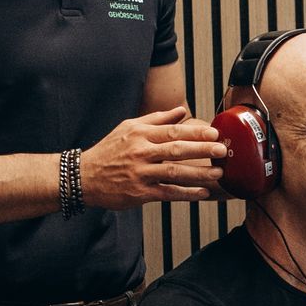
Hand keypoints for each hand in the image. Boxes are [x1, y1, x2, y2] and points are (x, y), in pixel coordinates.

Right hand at [81, 106, 227, 205]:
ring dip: (198, 173)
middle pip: (176, 150)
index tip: (214, 133)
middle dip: (202, 149)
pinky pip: (167, 193)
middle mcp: (140, 152)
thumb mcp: (129, 128)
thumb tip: (183, 111)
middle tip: (222, 150)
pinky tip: (202, 193)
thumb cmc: (110, 150)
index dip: (195, 132)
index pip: (173, 131)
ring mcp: (140, 173)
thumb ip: (157, 119)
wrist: (84, 176)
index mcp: (140, 134)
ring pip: (174, 172)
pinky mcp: (139, 193)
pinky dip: (186, 193)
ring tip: (218, 173)